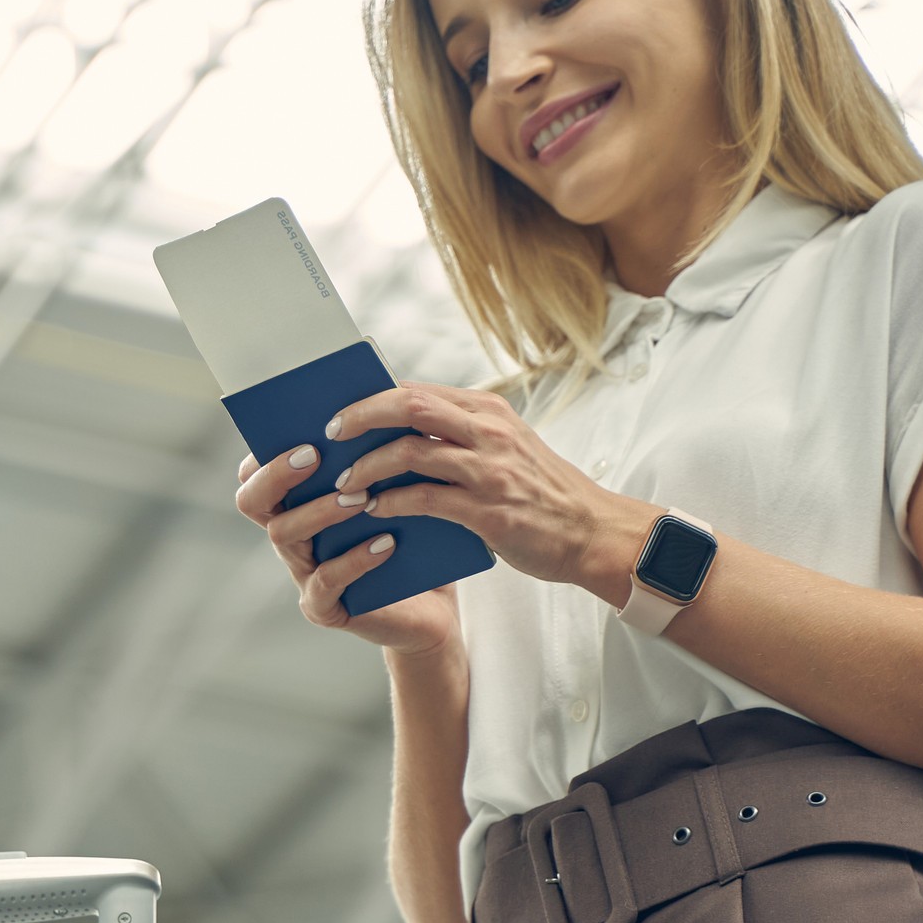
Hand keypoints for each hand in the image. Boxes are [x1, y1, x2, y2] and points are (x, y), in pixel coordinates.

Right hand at [236, 445, 462, 656]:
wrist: (433, 605)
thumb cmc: (413, 538)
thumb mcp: (395, 490)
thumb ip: (377, 455)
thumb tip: (383, 396)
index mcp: (298, 504)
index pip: (255, 472)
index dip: (266, 451)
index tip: (302, 430)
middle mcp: (290, 536)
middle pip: (251, 500)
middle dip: (276, 475)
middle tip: (314, 456)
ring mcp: (301, 573)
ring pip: (284, 534)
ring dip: (320, 510)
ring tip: (360, 498)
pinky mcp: (323, 607)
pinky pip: (326, 580)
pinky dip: (354, 559)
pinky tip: (386, 542)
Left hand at [325, 382, 657, 605]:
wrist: (592, 532)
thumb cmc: (541, 493)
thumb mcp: (505, 447)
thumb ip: (461, 435)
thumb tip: (401, 431)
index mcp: (490, 411)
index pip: (418, 389)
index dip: (373, 398)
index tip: (342, 414)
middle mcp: (489, 432)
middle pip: (409, 406)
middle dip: (361, 416)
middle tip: (331, 434)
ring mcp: (489, 470)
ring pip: (410, 452)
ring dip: (368, 467)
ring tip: (345, 484)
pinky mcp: (488, 512)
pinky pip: (424, 500)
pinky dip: (391, 503)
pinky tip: (374, 511)